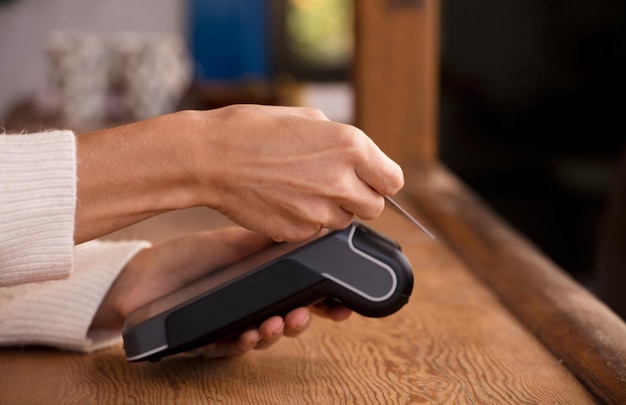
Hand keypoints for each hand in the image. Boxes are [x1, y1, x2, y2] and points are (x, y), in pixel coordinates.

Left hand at [91, 227, 351, 357]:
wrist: (141, 275)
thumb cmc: (188, 258)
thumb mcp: (233, 243)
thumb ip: (266, 241)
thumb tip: (306, 226)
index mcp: (261, 285)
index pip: (299, 295)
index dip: (324, 303)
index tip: (343, 306)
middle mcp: (251, 308)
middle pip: (288, 320)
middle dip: (304, 320)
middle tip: (311, 313)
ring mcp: (232, 326)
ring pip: (265, 337)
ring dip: (278, 333)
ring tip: (280, 322)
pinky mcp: (209, 341)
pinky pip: (233, 347)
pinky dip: (245, 342)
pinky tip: (252, 332)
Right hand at [184, 105, 404, 240]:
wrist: (210, 157)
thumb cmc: (253, 129)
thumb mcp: (308, 118)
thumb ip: (343, 142)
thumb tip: (360, 160)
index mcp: (351, 147)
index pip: (393, 181)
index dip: (382, 180)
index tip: (371, 179)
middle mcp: (341, 181)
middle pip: (375, 208)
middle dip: (360, 198)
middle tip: (335, 184)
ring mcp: (319, 211)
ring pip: (344, 221)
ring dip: (332, 209)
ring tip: (301, 187)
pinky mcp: (297, 232)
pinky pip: (315, 230)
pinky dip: (306, 219)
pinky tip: (283, 199)